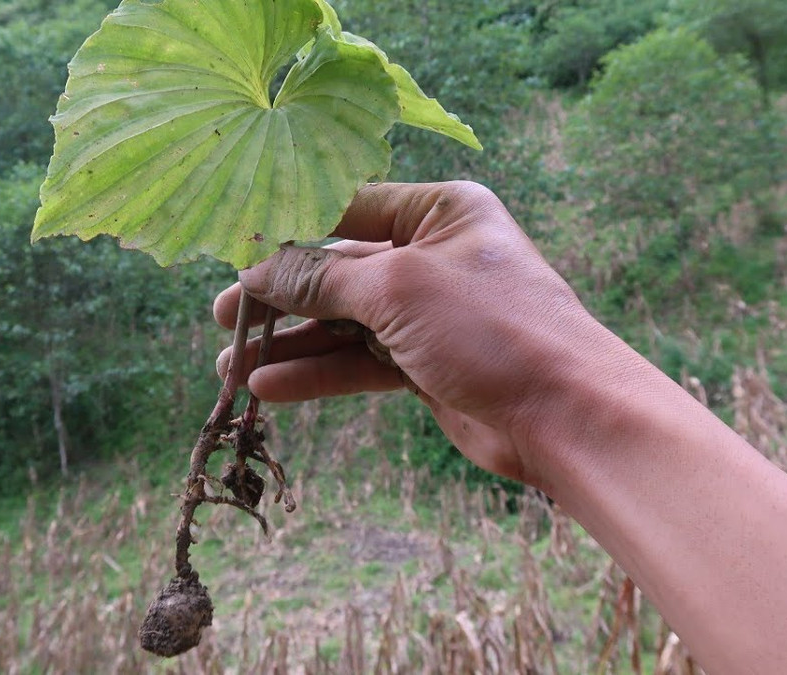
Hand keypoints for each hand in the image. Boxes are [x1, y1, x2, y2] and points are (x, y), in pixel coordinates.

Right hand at [213, 181, 613, 485]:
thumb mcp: (398, 289)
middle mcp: (432, 255)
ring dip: (289, 343)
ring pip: (342, 322)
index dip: (286, 230)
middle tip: (221, 315)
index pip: (346, 209)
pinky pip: (359, 361)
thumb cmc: (493, 329)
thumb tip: (255, 270)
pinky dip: (317, 373)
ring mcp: (428, 312)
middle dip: (279, 296)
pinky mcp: (425, 363)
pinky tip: (270, 387)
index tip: (231, 251)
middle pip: (337, 270)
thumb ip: (321, 279)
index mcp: (439, 212)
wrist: (565, 415)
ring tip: (229, 366)